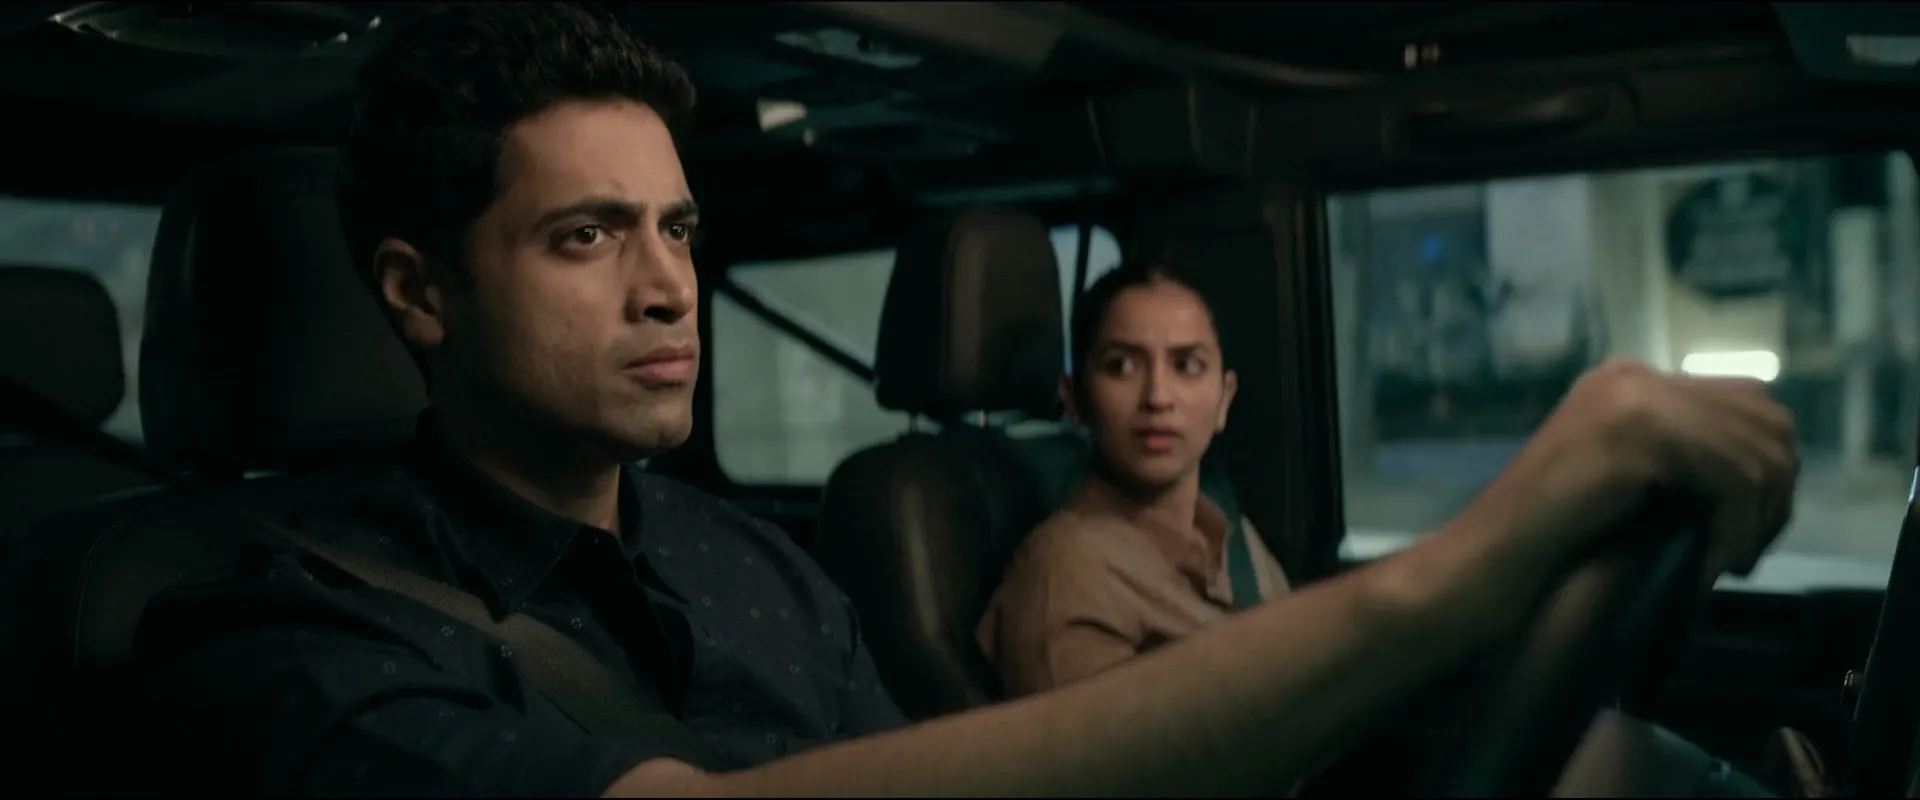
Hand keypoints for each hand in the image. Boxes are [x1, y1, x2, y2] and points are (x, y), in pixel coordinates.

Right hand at [1478, 358, 1797, 581]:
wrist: (1491, 560)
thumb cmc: (1550, 538)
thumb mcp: (1628, 481)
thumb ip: (1679, 459)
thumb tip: (1769, 473)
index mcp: (1627, 380)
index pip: (1745, 400)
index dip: (1766, 469)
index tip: (1745, 533)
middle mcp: (1632, 376)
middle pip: (1765, 417)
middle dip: (1775, 492)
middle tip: (1745, 551)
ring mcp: (1633, 398)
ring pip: (1756, 450)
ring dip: (1756, 519)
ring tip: (1727, 563)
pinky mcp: (1638, 432)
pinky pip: (1732, 479)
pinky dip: (1735, 529)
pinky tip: (1710, 565)